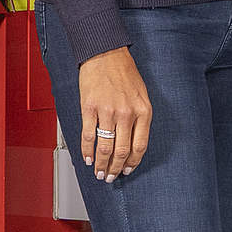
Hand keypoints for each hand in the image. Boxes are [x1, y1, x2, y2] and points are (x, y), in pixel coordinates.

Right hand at [76, 47, 151, 180]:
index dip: (133, 162)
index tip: (128, 170)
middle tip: (110, 177)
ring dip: (102, 164)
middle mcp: (127, 113)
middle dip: (116, 169)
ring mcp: (108, 112)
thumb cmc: (125, 73)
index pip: (140, 146)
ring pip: (105, 147)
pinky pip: (88, 135)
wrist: (106, 54)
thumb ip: (139, 118)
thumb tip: (132, 142)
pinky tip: (87, 159)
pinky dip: (87, 151)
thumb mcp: (142, 96)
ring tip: (99, 173)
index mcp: (143, 111)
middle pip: (122, 151)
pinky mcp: (90, 108)